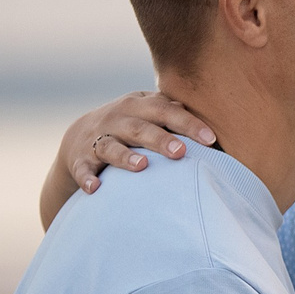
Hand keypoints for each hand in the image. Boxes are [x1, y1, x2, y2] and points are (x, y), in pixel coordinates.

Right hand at [59, 91, 217, 196]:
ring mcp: (97, 139)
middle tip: (181, 152)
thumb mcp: (149, 113)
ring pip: (111, 146)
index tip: (210, 139)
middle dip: (160, 139)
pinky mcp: (80, 159)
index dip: (187, 123)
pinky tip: (95, 188)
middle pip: (140, 128)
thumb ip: (175, 113)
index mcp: (139, 105)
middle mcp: (117, 119)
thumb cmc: (132, 125)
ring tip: (142, 166)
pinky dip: (87, 178)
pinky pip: (83, 169)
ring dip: (126, 156)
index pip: (166, 111)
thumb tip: (214, 118)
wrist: (80, 136)